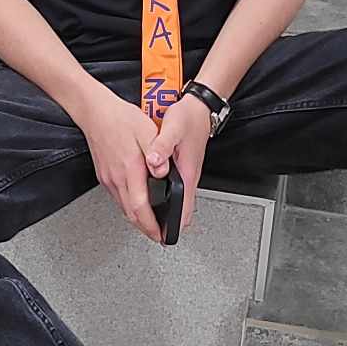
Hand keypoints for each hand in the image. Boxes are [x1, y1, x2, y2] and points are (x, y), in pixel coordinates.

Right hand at [77, 84, 162, 239]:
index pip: (140, 207)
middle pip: (130, 214)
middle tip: (157, 235)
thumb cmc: (119, 118)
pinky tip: (136, 203)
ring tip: (149, 223)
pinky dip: (129, 206)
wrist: (95, 112)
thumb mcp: (146, 131)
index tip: (159, 234)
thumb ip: (157, 153)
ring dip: (136, 219)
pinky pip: (117, 197)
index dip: (150, 225)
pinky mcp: (103, 175)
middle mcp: (116, 178)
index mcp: (129, 169)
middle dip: (145, 228)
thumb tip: (164, 173)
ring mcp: (108, 178)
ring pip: (123, 207)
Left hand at [142, 93, 211, 231]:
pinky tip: (150, 198)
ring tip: (147, 221)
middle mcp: (188, 177)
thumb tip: (153, 162)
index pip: (184, 208)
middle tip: (150, 233)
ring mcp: (185, 174)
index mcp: (187, 173)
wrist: (199, 108)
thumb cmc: (189, 118)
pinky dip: (161, 198)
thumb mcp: (173, 129)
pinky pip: (172, 191)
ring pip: (176, 201)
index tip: (163, 237)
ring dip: (163, 212)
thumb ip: (162, 146)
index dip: (174, 226)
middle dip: (165, 223)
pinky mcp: (181, 169)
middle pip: (180, 210)